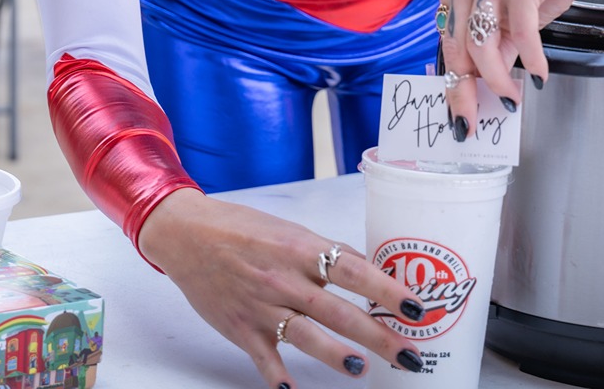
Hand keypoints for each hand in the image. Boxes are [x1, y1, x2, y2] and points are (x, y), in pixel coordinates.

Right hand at [139, 188, 429, 386]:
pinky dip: (279, 378)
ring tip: (361, 368)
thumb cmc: (242, 229)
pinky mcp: (241, 329)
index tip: (416, 307)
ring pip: (307, 336)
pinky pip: (265, 359)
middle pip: (340, 311)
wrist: (187, 235)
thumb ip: (326, 252)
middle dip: (378, 335)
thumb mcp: (290, 231)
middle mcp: (285, 279)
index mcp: (301, 249)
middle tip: (409, 354)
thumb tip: (369, 269)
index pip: (355, 271)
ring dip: (337, 355)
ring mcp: (262, 306)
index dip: (387, 290)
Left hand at [437, 0, 603, 130]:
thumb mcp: (512, 18)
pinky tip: (539, 74)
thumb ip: (495, 48)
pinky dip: (531, 58)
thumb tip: (483, 90)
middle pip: (460, 44)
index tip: (461, 117)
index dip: (454, 82)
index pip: (448, 41)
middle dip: (471, 88)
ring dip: (500, 78)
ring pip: (484, 40)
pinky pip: (522, 30)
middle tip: (486, 117)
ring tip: (514, 97)